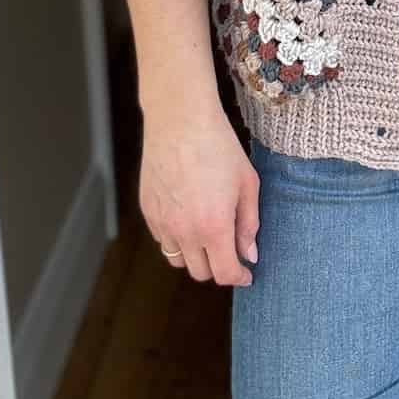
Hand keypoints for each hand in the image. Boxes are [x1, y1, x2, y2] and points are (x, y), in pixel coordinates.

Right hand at [140, 103, 259, 285]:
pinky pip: (162, 239)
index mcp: (214, 227)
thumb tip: (250, 254)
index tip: (247, 273)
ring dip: (195, 255)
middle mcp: (185, 232)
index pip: (224, 274)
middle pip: (200, 272)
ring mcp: (162, 223)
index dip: (239, 277)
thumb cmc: (219, 146)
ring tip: (208, 233)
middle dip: (218, 266)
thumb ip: (249, 223)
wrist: (180, 120)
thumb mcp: (247, 183)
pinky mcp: (148, 211)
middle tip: (230, 248)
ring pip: (178, 259)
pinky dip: (177, 238)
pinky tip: (188, 216)